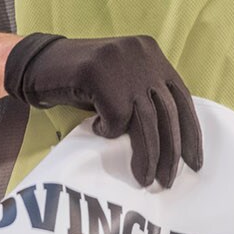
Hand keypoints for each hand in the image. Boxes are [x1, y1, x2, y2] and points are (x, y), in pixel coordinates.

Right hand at [4, 33, 203, 187]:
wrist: (38, 65)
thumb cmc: (82, 83)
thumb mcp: (122, 83)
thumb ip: (146, 98)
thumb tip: (174, 143)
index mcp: (152, 53)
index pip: (182, 98)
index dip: (190, 133)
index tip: (194, 162)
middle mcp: (142, 54)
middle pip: (167, 112)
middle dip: (170, 152)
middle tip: (168, 180)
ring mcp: (120, 61)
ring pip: (145, 119)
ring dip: (147, 155)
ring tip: (144, 178)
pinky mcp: (99, 72)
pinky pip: (115, 118)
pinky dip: (109, 132)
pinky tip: (97, 130)